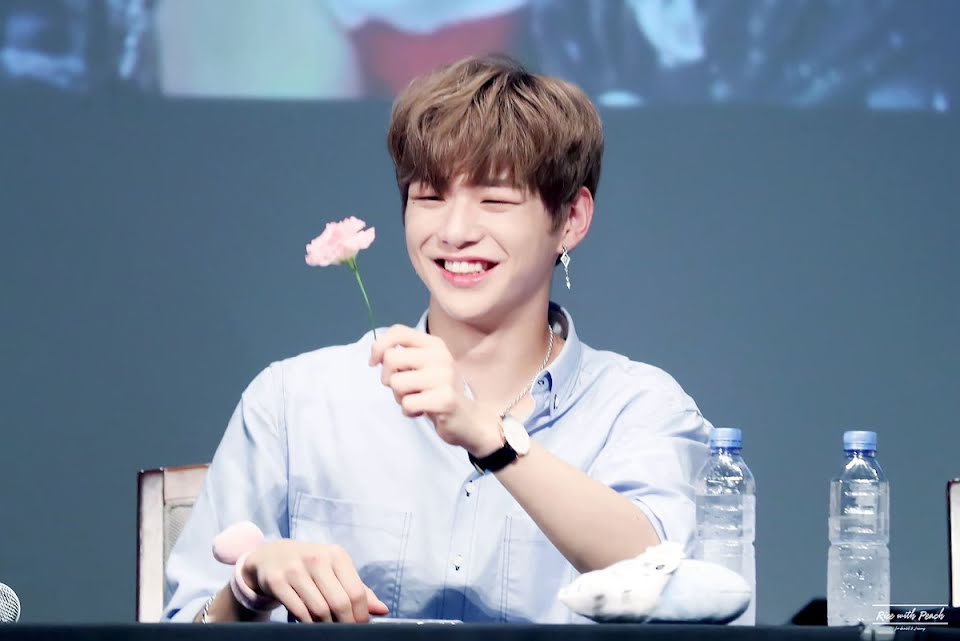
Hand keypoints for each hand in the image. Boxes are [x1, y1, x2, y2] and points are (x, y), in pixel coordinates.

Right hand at [242, 540, 387, 622]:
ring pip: (319, 610)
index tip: (359, 627)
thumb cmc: (311, 567)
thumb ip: (359, 591)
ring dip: (325, 625)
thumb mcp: (335, 572)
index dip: (361, 616)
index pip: (356, 593)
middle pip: (340, 603)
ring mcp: (295, 568)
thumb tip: (383, 611)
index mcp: (336, 555)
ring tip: (326, 626)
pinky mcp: (276, 580)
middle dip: (345, 624)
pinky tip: (309, 623)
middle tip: (344, 632)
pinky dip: (307, 623)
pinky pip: (298, 611)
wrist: (271, 556)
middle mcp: (317, 558)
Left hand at [369, 325, 502, 455]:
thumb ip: (403, 357)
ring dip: (400, 397)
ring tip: (417, 400)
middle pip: (391, 358)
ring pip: (396, 383)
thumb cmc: (438, 391)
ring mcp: (445, 377)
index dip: (378, 346)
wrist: (468, 419)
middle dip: (388, 378)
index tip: (374, 363)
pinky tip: (423, 411)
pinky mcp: (445, 399)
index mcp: (434, 344)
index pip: (398, 332)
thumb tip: (377, 356)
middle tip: (403, 389)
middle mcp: (441, 356)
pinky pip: (407, 404)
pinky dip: (409, 411)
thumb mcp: (423, 367)